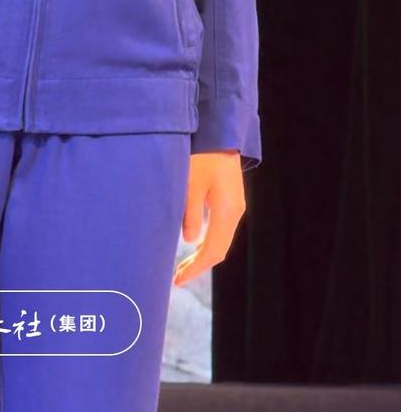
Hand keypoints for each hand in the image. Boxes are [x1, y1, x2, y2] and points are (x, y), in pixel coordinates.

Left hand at [172, 150, 245, 286]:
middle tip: (177, 278)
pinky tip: (192, 241)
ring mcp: (234, 204)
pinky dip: (206, 239)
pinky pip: (219, 227)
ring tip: (182, 264)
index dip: (195, 269)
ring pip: (220, 239)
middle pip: (219, 249)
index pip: (212, 252)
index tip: (177, 281)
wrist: (219, 130)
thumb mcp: (190, 184)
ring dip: (202, 253)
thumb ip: (189, 214)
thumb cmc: (202, 155)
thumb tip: (189, 240)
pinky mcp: (229, 197)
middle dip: (198, 265)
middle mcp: (235, 212)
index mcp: (227, 212)